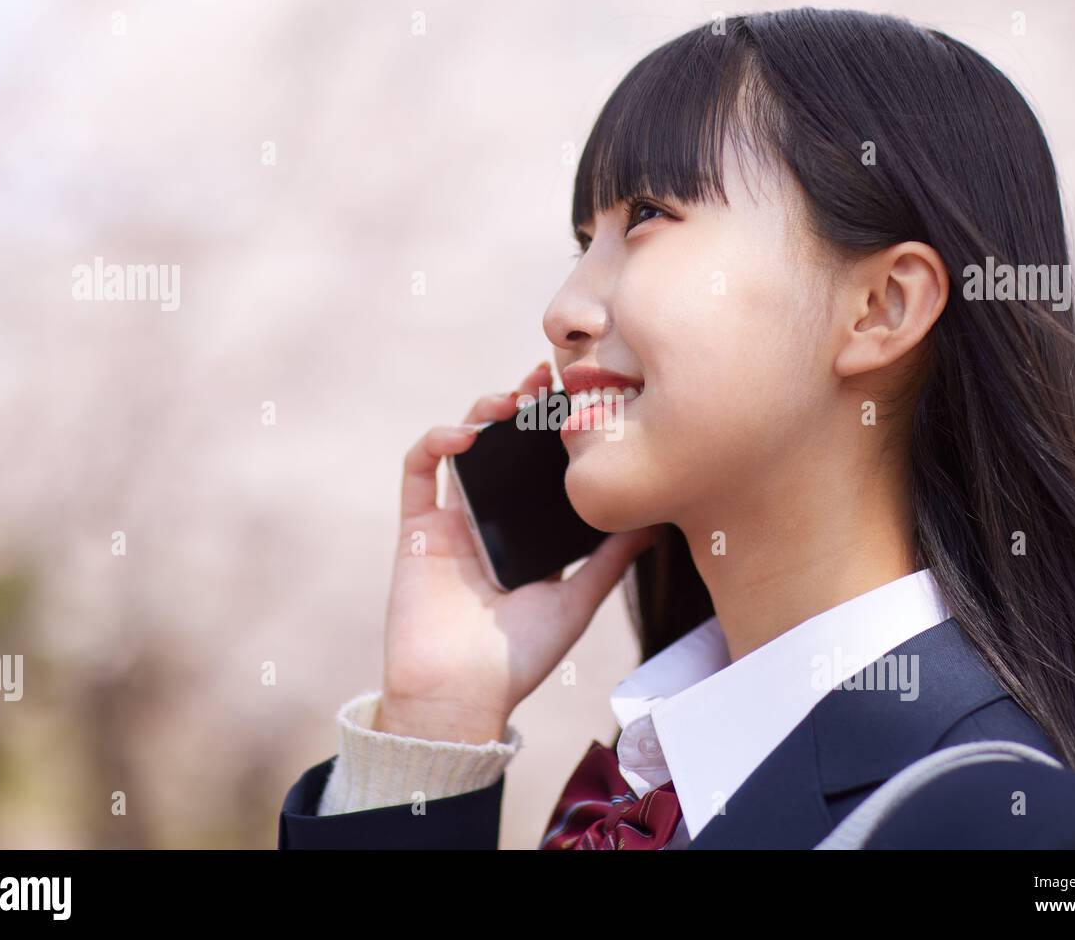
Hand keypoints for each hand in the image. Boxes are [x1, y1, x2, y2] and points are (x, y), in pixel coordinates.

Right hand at [376, 360, 659, 743]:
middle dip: (523, 403)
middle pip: (503, 443)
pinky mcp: (418, 528)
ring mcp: (452, 519)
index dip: (555, 428)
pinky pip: (418, 471)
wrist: (461, 696)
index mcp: (526, 531)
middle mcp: (490, 518)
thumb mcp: (578, 601)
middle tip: (549, 377)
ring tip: (510, 399)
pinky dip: (436, 441)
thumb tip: (656, 522)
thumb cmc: (519, 658)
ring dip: (481, 410)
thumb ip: (611, 560)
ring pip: (462, 444)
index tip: (583, 397)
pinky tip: (466, 434)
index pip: (541, 464)